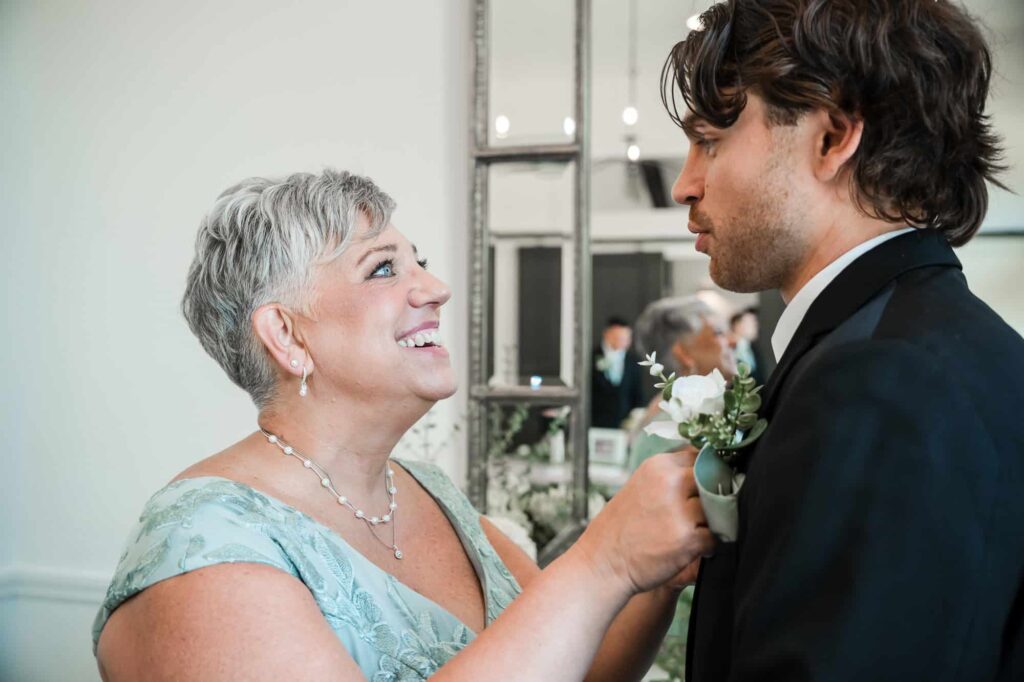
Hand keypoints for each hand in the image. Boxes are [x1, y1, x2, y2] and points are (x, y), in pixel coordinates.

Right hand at [574, 446, 714, 597]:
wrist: (603, 562)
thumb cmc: (620, 528)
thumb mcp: (640, 486)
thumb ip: (669, 478)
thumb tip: (704, 472)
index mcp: (658, 466)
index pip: (700, 457)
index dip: (706, 473)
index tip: (705, 486)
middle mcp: (670, 482)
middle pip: (713, 482)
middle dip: (711, 498)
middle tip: (698, 514)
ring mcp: (680, 510)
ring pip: (716, 510)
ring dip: (709, 523)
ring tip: (691, 533)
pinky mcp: (688, 538)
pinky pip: (714, 537)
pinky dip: (707, 546)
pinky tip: (691, 549)